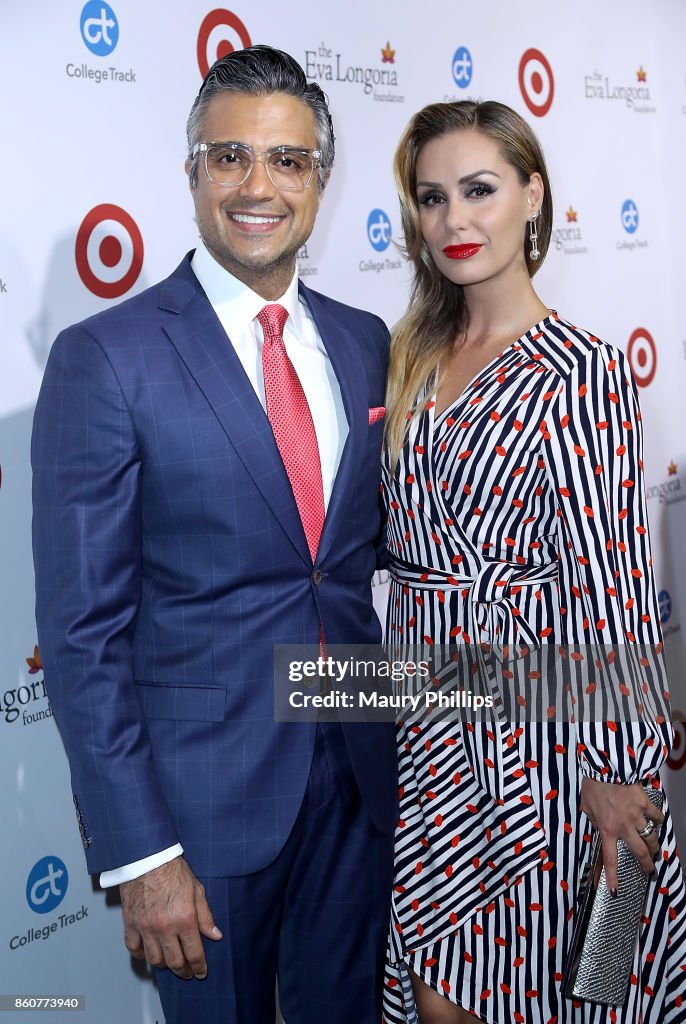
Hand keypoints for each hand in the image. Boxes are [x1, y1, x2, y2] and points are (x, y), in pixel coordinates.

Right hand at [120, 857, 221, 978]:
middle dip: (184, 971)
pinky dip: (141, 955)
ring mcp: (146, 928)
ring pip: (154, 959)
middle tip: (187, 972)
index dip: (199, 967)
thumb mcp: (197, 890)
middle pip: (174, 962)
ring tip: (170, 962)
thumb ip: (206, 916)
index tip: (201, 972)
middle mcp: (165, 927)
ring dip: (164, 965)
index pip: (194, 953)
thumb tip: (215, 935)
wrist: (147, 858)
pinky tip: (148, 953)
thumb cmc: (172, 870)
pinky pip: (134, 949)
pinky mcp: (131, 924)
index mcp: (184, 919)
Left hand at [580, 777, 663, 893]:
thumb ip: (594, 820)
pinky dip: (658, 820)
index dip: (613, 877)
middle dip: (647, 865)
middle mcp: (623, 826)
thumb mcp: (586, 806)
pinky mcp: (645, 803)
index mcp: (606, 829)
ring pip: (651, 837)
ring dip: (654, 846)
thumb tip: (598, 825)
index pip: (610, 859)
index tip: (615, 891)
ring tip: (655, 850)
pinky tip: (657, 821)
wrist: (605, 766)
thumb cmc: (593, 783)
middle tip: (650, 871)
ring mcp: (636, 815)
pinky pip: (656, 816)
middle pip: (640, 853)